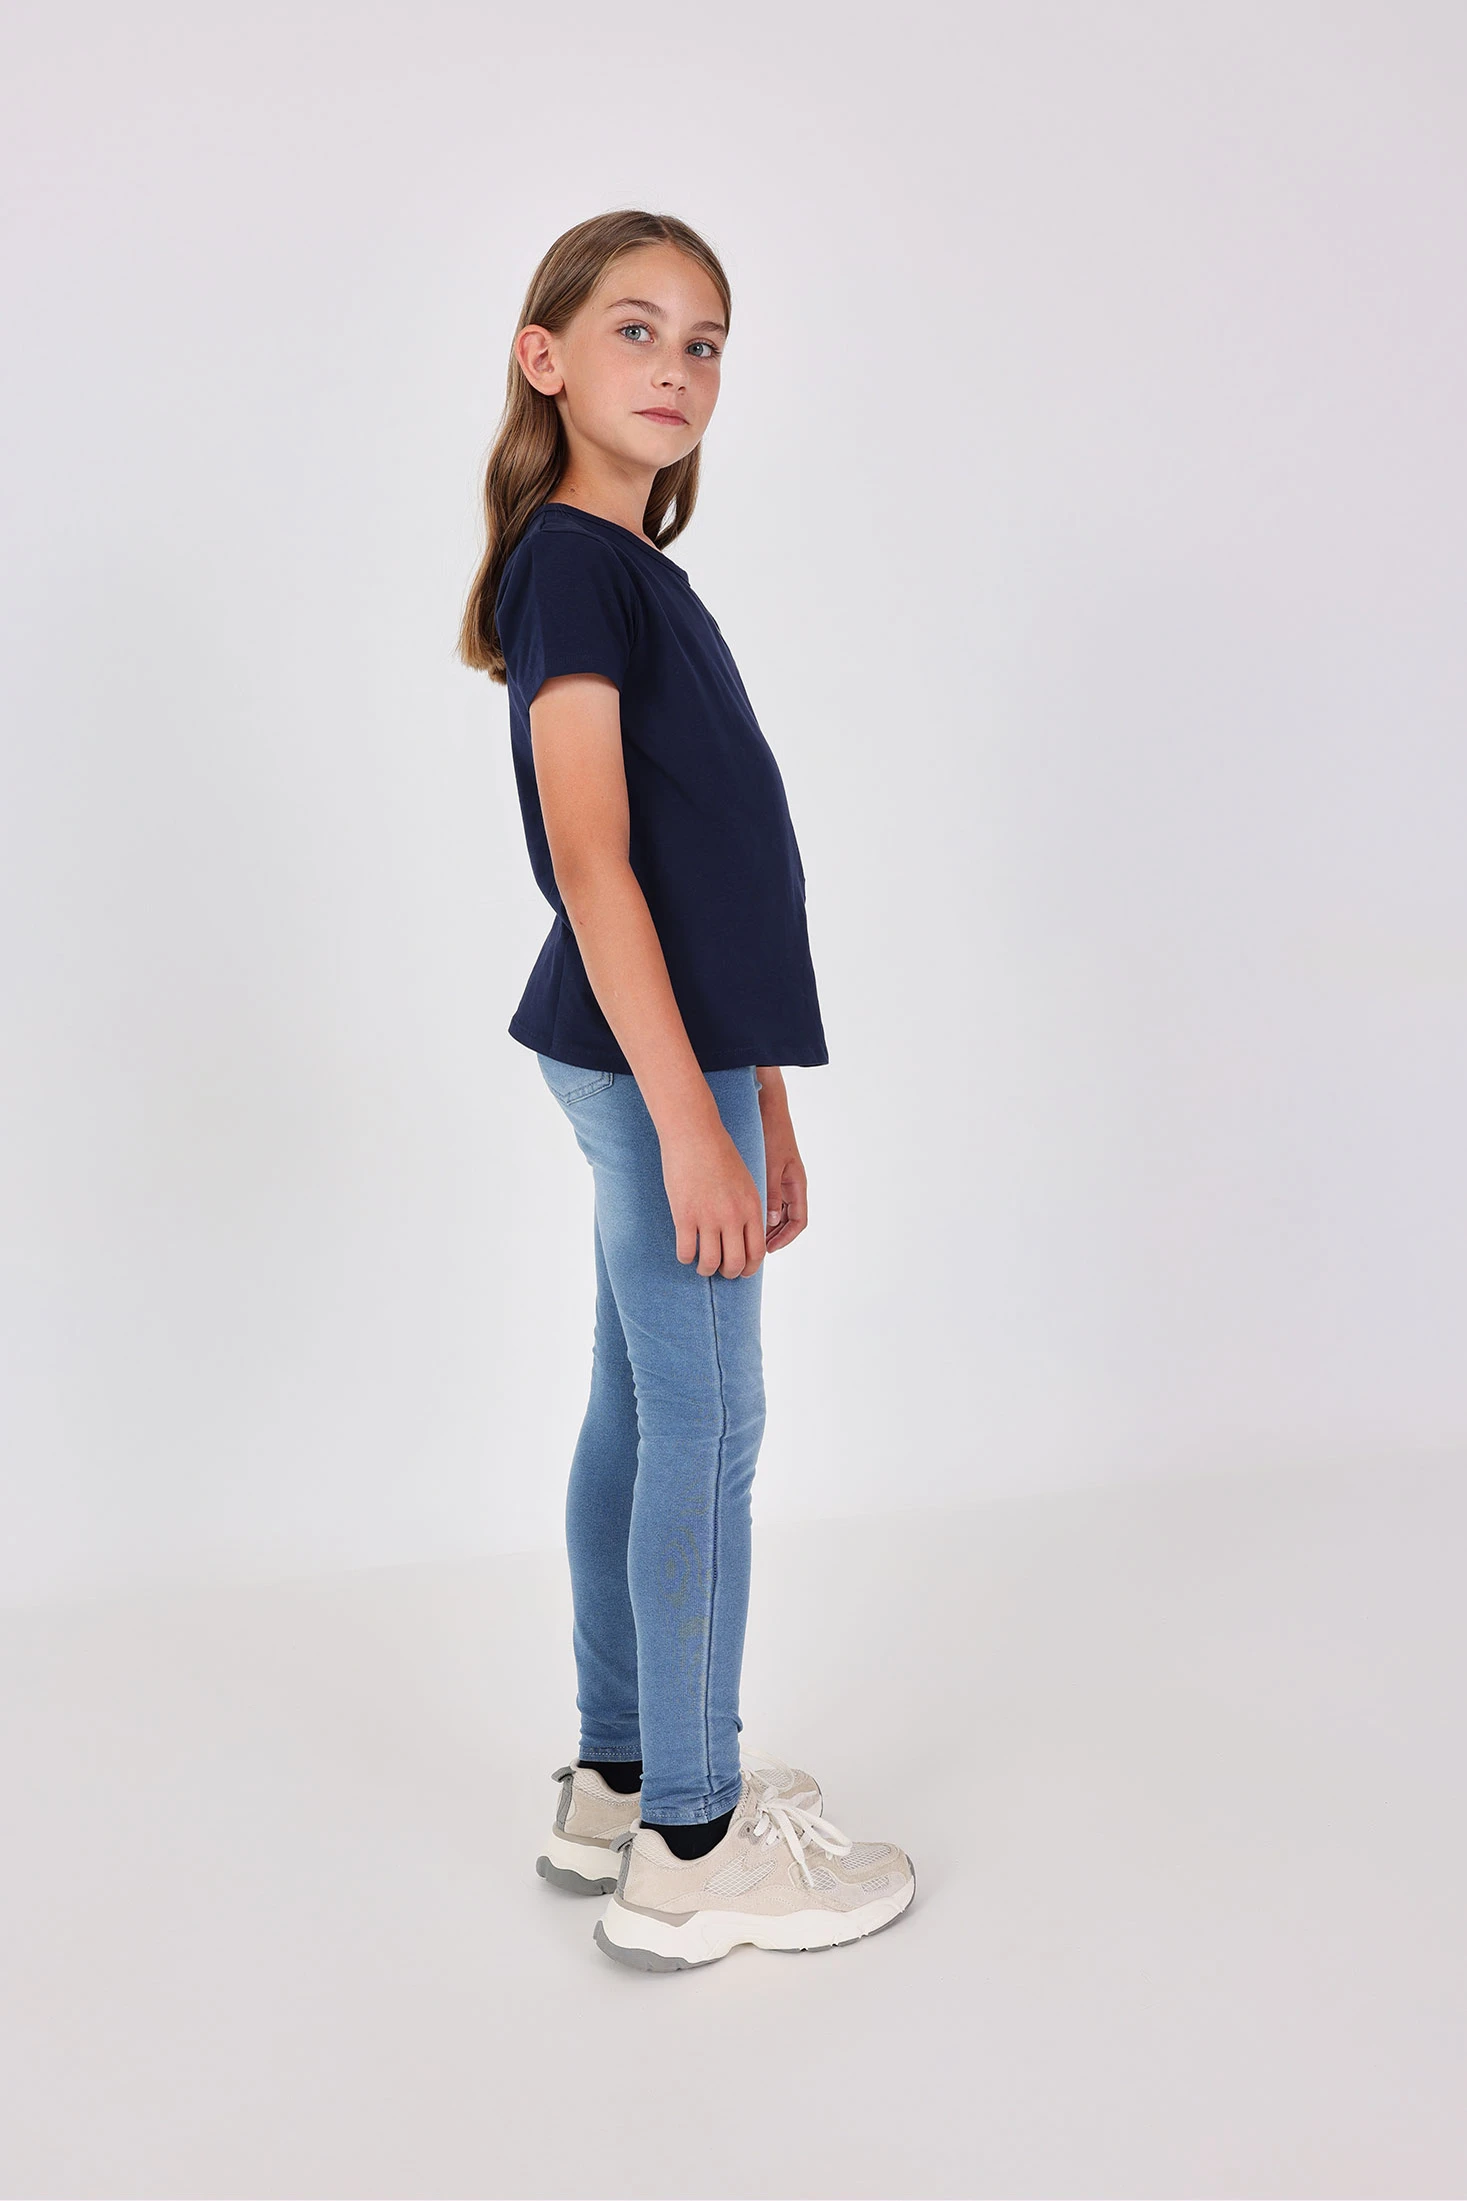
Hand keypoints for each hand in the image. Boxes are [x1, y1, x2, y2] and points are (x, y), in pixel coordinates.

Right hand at [662, 1125, 766, 1277]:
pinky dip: (685, 1258)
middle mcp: (733, 1217)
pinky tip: (685, 1253)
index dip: (749, 1268)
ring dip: (705, 1270)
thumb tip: (744, 1235)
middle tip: (720, 1270)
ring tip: (701, 1265)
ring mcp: (708, 1218)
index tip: (741, 1271)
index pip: (756, 1253)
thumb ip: (747, 1209)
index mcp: (752, 1208)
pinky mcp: (684, 1216)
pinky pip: (686, 1251)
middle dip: (728, 1273)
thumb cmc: (720, 1155)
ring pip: (710, 1263)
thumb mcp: (746, 1182)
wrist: (695, 1134)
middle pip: (735, 1263)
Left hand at [756, 1079, 807, 1253]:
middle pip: (787, 1220)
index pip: (798, 1222)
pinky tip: (739, 1216)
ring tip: (743, 1238)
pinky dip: (756, 1210)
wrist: (768, 1106)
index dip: (784, 1239)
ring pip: (776, 1211)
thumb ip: (771, 1192)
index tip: (767, 1251)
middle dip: (772, 1237)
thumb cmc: (772, 1132)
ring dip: (764, 1225)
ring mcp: (781, 1179)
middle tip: (752, 1250)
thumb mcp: (771, 1165)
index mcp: (797, 1184)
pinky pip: (767, 1199)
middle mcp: (791, 1184)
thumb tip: (770, 1221)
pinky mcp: (769, 1172)